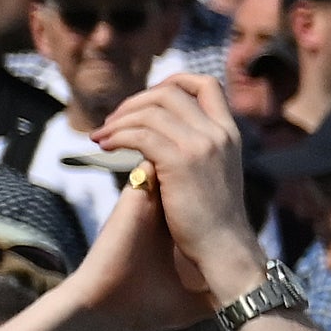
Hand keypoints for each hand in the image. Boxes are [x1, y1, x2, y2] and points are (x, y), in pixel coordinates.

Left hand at [95, 78, 267, 295]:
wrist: (224, 247)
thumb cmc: (212, 219)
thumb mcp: (214, 173)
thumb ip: (195, 149)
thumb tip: (156, 137)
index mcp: (229, 133)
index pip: (205, 84)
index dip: (172, 83)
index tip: (147, 101)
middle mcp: (218, 133)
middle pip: (169, 92)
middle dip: (134, 102)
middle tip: (113, 122)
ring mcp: (202, 145)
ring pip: (150, 110)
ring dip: (118, 120)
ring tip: (101, 137)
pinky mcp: (180, 162)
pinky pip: (139, 134)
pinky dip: (117, 136)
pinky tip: (105, 147)